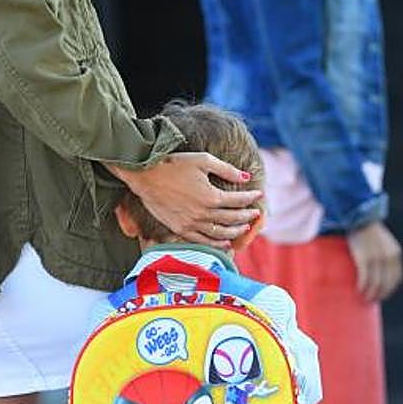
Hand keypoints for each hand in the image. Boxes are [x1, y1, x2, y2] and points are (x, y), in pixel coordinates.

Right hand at [109, 153, 262, 247]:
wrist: (144, 175)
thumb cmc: (173, 164)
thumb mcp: (203, 160)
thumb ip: (226, 170)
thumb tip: (246, 177)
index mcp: (211, 196)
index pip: (238, 201)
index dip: (250, 198)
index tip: (258, 194)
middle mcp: (203, 213)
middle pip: (232, 219)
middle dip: (247, 216)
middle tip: (255, 213)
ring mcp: (191, 224)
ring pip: (220, 234)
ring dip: (235, 232)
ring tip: (244, 228)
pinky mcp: (180, 229)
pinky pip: (203, 240)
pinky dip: (217, 243)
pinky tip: (225, 241)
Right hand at [346, 221, 402, 301]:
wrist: (360, 216)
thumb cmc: (369, 229)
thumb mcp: (383, 242)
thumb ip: (385, 254)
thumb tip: (379, 270)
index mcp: (395, 253)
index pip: (396, 278)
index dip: (390, 289)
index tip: (383, 295)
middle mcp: (388, 257)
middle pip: (387, 283)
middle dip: (380, 294)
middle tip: (372, 299)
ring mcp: (377, 259)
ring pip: (376, 284)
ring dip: (371, 293)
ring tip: (365, 298)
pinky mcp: (364, 259)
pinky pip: (365, 278)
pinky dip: (363, 286)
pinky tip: (360, 290)